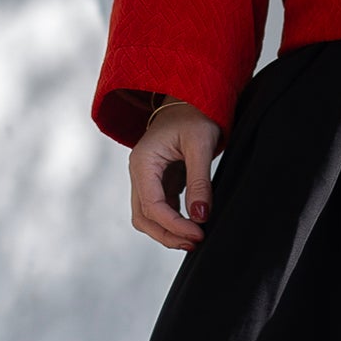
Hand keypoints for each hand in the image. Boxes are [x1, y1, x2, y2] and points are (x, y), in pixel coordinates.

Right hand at [130, 99, 222, 249]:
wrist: (192, 98)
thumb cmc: (196, 115)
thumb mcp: (201, 144)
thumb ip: (200, 180)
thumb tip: (200, 216)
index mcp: (143, 161)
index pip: (151, 205)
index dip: (174, 225)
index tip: (198, 233)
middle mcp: (139, 172)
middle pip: (143, 217)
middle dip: (168, 234)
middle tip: (196, 242)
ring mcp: (146, 178)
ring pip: (148, 217)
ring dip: (168, 232)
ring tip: (194, 239)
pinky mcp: (159, 181)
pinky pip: (160, 209)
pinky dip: (172, 222)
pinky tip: (192, 227)